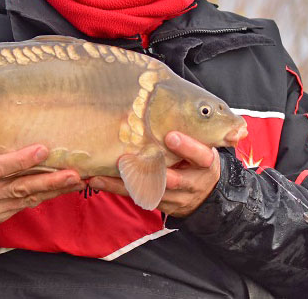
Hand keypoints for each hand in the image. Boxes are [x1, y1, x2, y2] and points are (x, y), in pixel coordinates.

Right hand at [0, 145, 84, 222]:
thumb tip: (25, 118)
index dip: (19, 161)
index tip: (43, 150)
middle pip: (16, 188)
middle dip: (47, 180)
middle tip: (72, 173)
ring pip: (26, 198)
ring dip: (54, 189)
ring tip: (76, 179)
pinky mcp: (0, 216)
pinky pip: (27, 204)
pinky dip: (47, 194)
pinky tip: (66, 187)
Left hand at [88, 131, 220, 216]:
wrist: (208, 192)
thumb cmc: (199, 159)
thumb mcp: (203, 145)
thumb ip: (190, 132)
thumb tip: (168, 102)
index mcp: (205, 163)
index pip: (200, 155)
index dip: (187, 147)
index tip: (171, 136)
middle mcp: (193, 182)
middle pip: (173, 180)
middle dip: (151, 171)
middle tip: (127, 160)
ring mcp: (178, 198)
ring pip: (149, 191)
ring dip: (123, 184)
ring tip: (99, 177)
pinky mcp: (162, 204)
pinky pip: (139, 196)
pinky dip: (118, 189)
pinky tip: (99, 181)